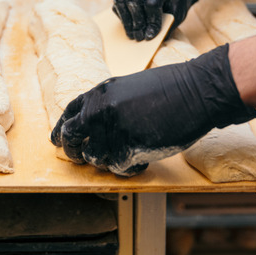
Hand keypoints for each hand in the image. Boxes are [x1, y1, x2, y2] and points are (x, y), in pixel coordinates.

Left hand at [51, 44, 255, 176]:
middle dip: (75, 152)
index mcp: (100, 93)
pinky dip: (129, 168)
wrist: (196, 90)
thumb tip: (94, 124)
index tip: (59, 141)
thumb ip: (108, 103)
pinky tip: (141, 160)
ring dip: (107, 161)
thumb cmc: (170, 87)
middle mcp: (100, 111)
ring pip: (95, 159)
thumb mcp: (129, 86)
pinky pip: (119, 168)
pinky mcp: (131, 147)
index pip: (69, 114)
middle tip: (82, 159)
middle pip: (72, 140)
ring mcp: (114, 129)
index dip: (62, 130)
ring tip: (125, 155)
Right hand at [113, 0, 206, 40]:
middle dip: (136, 22)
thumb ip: (166, 25)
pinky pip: (118, 3)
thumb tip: (151, 39)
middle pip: (133, 1)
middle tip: (140, 37)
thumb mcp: (177, 13)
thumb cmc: (177, 2)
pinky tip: (130, 26)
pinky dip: (122, 16)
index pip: (151, 4)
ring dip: (126, 21)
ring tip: (132, 35)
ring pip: (121, 1)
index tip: (150, 36)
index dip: (151, 22)